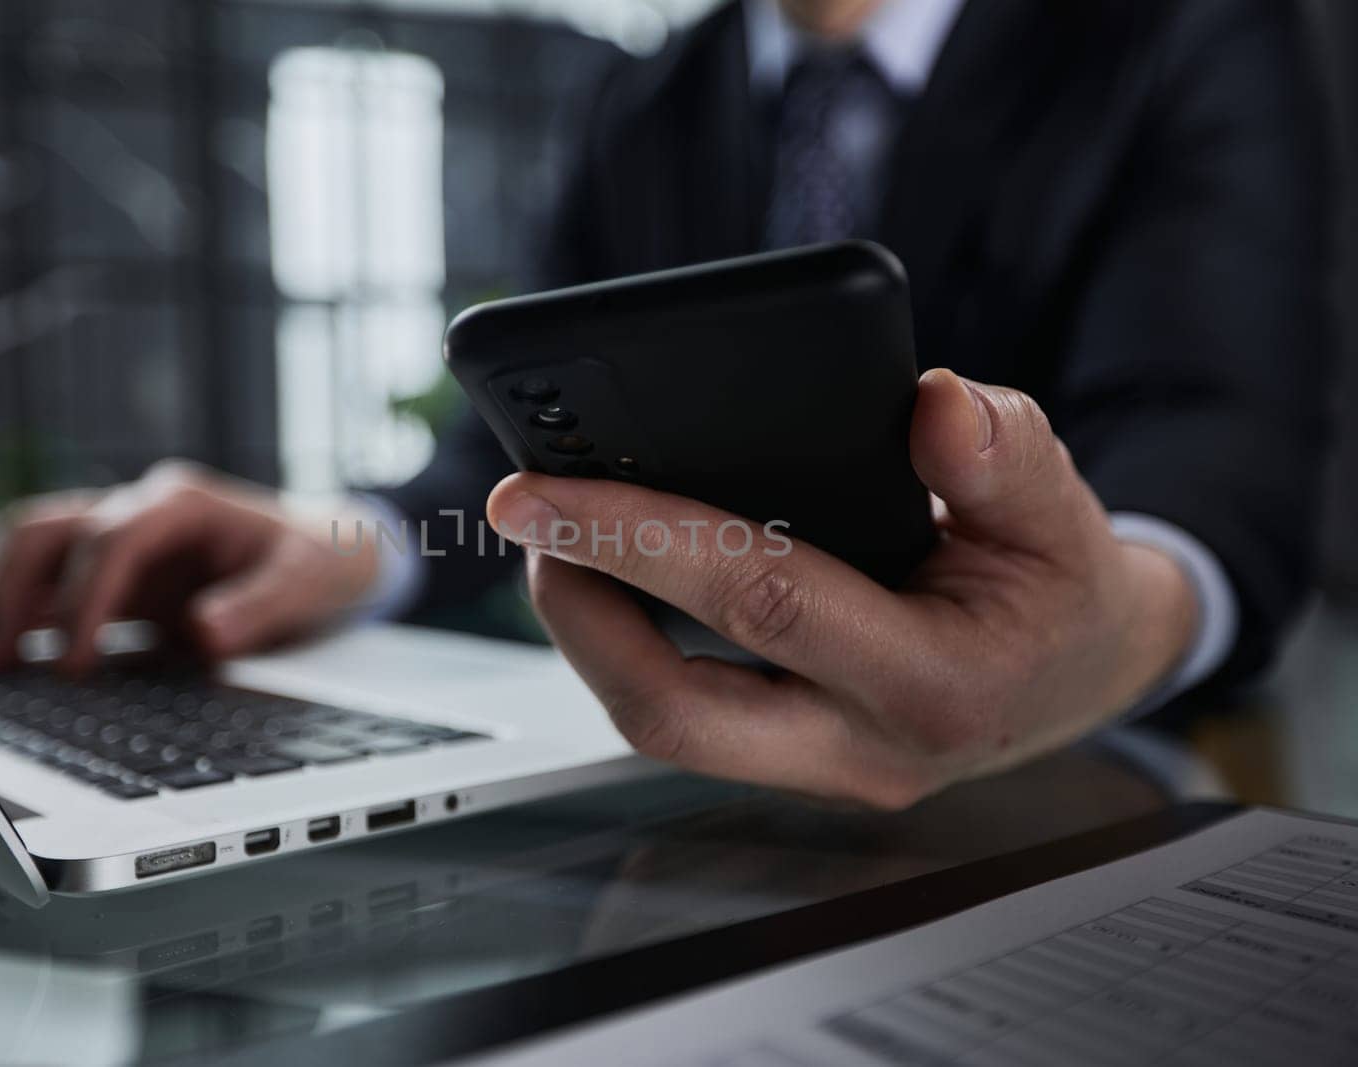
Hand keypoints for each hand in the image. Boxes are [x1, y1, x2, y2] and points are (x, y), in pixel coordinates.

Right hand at [0, 462, 380, 673]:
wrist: (319, 553)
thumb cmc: (313, 561)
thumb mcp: (305, 581)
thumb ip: (259, 606)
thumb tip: (203, 633)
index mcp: (183, 502)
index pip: (112, 537)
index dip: (86, 598)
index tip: (74, 661)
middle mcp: (138, 508)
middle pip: (49, 530)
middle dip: (14, 592)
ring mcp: (116, 535)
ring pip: (31, 549)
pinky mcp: (107, 570)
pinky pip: (42, 581)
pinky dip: (7, 613)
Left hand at [486, 370, 1198, 808]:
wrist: (1076, 675)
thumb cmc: (1059, 591)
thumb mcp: (1061, 513)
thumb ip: (1006, 456)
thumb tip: (935, 403)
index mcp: (932, 686)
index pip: (761, 605)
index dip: (642, 538)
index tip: (545, 487)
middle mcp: (860, 751)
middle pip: (673, 709)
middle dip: (577, 610)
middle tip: (524, 513)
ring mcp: (814, 768)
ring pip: (661, 725)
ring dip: (588, 630)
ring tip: (554, 534)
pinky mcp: (783, 757)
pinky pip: (680, 711)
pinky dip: (624, 642)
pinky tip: (605, 569)